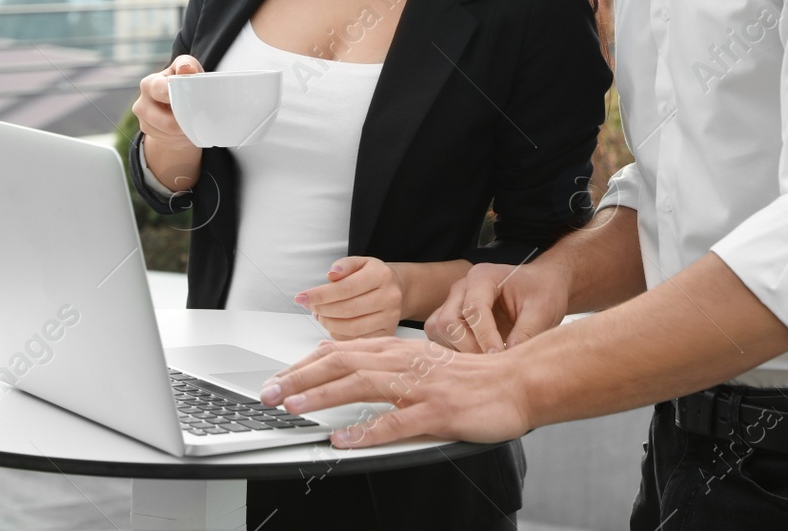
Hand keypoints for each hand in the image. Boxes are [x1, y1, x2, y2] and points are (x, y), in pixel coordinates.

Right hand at [131, 55, 204, 189]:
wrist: (173, 105)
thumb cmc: (183, 83)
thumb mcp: (188, 70)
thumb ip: (188, 65)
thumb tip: (186, 68)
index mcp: (149, 84)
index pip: (159, 90)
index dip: (174, 96)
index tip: (187, 100)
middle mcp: (141, 103)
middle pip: (167, 121)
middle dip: (185, 120)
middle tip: (199, 117)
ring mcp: (143, 121)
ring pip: (170, 133)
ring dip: (186, 130)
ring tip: (194, 121)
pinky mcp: (148, 134)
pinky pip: (170, 140)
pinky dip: (182, 137)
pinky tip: (186, 128)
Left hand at [259, 337, 531, 447]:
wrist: (518, 382)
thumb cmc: (473, 378)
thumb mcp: (424, 363)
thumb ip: (389, 366)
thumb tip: (349, 369)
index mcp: (400, 351)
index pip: (342, 349)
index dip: (306, 362)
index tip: (280, 376)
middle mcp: (405, 363)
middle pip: (341, 362)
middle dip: (300, 377)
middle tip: (269, 392)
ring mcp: (421, 387)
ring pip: (361, 385)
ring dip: (322, 396)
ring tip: (293, 407)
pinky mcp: (437, 413)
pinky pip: (395, 422)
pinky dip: (365, 431)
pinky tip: (343, 438)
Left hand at [297, 257, 404, 340]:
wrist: (397, 290)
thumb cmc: (373, 276)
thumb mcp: (360, 263)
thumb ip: (344, 266)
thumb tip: (331, 275)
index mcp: (382, 276)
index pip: (345, 288)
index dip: (320, 295)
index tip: (301, 297)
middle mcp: (390, 298)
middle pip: (347, 309)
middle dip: (322, 309)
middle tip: (310, 306)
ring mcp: (390, 318)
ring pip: (351, 328)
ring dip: (328, 323)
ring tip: (320, 314)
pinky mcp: (387, 334)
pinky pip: (356, 339)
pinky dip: (338, 334)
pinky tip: (333, 324)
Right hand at [424, 259, 569, 353]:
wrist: (542, 285)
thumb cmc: (543, 293)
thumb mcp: (542, 312)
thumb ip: (525, 334)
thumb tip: (507, 362)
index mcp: (483, 277)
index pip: (473, 310)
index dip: (485, 338)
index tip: (500, 357)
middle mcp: (462, 287)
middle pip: (448, 321)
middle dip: (468, 347)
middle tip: (493, 363)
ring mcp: (454, 301)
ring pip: (438, 329)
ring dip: (458, 350)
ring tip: (485, 361)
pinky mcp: (452, 316)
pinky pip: (440, 336)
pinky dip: (454, 350)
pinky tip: (477, 358)